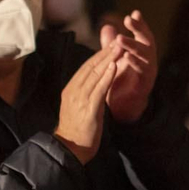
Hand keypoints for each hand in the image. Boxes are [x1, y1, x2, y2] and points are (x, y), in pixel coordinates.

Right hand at [55, 46, 118, 163]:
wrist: (69, 149)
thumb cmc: (77, 129)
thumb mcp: (80, 107)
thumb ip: (86, 93)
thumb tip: (96, 81)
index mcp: (71, 90)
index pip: (86, 68)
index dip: (99, 55)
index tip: (111, 45)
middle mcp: (74, 91)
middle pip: (91, 67)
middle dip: (105, 52)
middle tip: (118, 40)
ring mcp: (80, 99)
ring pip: (95, 74)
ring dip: (108, 59)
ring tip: (119, 47)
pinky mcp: (88, 109)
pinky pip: (99, 89)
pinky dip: (107, 76)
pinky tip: (115, 66)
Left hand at [101, 11, 157, 123]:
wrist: (122, 107)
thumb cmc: (120, 81)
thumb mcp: (114, 60)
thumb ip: (111, 44)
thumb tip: (106, 26)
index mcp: (142, 54)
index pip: (142, 35)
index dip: (140, 24)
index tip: (134, 13)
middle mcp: (149, 61)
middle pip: (148, 41)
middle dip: (140, 29)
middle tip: (129, 19)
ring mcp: (149, 73)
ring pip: (146, 56)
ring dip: (133, 46)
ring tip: (121, 39)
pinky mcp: (145, 86)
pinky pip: (143, 73)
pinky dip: (135, 64)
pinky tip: (126, 57)